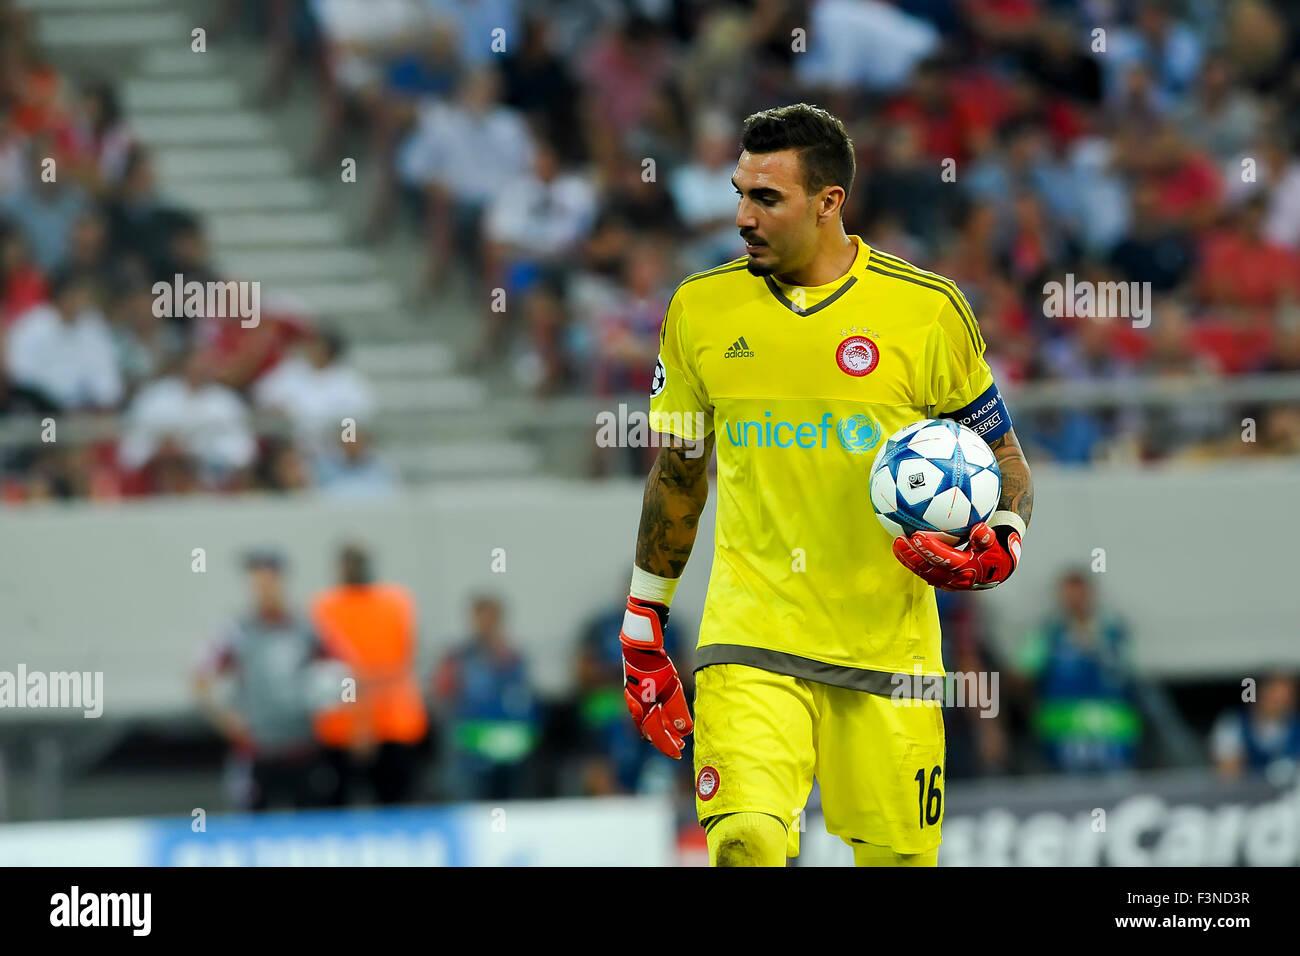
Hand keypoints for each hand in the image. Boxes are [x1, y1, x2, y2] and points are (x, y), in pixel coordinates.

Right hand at [620, 597, 692, 758]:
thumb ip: (677, 710)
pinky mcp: (637, 695)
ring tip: (677, 734)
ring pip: (648, 724)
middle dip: (665, 740)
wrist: (640, 647)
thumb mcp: (671, 687)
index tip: (679, 754)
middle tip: (680, 746)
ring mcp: (635, 702)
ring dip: (662, 731)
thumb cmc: (656, 665)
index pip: (656, 734)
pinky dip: (658, 720)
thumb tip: (685, 731)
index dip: (667, 746)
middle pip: (650, 732)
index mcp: (643, 708)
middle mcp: (636, 708)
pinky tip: (668, 718)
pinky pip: (646, 714)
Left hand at [893, 519, 1021, 590]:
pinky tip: (902, 550)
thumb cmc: (996, 550)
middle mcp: (956, 580)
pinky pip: (924, 572)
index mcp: (969, 570)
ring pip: (924, 572)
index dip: (931, 548)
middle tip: (899, 540)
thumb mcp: (995, 543)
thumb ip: (986, 537)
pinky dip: (912, 562)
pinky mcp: (942, 582)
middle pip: (930, 568)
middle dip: (913, 555)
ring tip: (896, 545)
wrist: (998, 568)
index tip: (917, 536)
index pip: (946, 559)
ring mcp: (948, 583)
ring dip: (909, 559)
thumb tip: (979, 529)